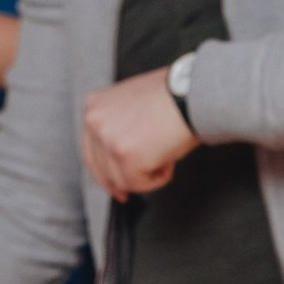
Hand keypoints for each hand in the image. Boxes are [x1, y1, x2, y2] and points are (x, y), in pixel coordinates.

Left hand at [81, 68, 198, 198]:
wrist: (191, 96)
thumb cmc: (174, 98)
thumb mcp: (134, 106)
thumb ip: (119, 128)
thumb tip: (121, 156)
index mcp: (96, 106)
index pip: (92, 150)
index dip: (105, 172)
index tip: (115, 184)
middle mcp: (95, 121)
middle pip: (102, 170)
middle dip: (122, 181)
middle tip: (136, 187)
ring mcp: (108, 140)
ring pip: (121, 180)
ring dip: (146, 176)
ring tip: (165, 156)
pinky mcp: (124, 157)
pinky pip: (138, 184)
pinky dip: (157, 179)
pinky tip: (168, 160)